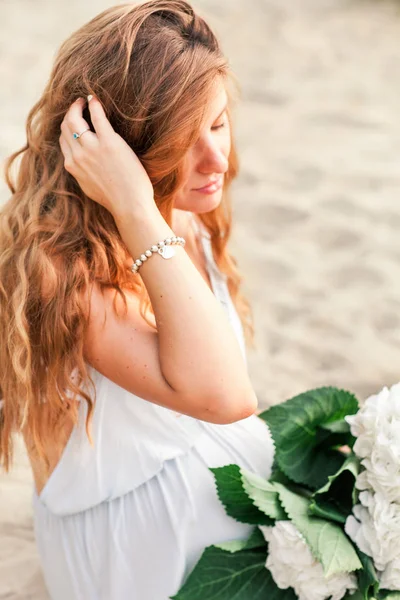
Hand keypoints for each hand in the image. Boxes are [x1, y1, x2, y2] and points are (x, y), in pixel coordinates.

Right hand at [59, 96, 155, 217]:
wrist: (129, 205)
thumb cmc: (115, 199)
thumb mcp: (89, 187)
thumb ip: (82, 173)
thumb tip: (82, 165)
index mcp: (72, 166)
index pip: (63, 139)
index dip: (68, 127)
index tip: (75, 120)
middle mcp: (78, 155)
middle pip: (66, 126)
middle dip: (70, 113)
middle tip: (79, 105)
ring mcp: (92, 148)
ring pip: (75, 119)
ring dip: (78, 106)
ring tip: (86, 101)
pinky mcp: (109, 143)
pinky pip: (97, 116)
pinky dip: (94, 105)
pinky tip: (95, 99)